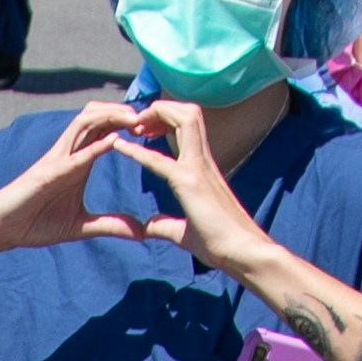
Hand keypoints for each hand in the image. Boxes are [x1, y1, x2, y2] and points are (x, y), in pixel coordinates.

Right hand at [0, 100, 149, 264]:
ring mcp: (57, 160)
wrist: (2, 230)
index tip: (155, 127)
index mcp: (79, 162)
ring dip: (112, 118)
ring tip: (136, 120)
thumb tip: (141, 233)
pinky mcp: (46, 173)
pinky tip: (114, 142)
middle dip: (125, 111)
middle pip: (98, 116)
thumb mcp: (81, 227)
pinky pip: (74, 155)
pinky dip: (94, 147)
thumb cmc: (34, 223)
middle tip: (151, 118)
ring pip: (85, 123)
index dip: (130, 122)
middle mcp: (69, 154)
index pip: (107, 130)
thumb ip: (110, 225)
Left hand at [94, 96, 281, 278]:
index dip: (164, 121)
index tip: (142, 127)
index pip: (185, 129)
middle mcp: (202, 161)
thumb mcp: (184, 231)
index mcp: (202, 168)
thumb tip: (148, 225)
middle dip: (161, 108)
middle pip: (187, 114)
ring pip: (183, 120)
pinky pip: (161, 159)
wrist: (243, 252)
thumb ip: (165, 225)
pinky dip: (138, 151)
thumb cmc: (220, 242)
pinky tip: (118, 146)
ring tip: (132, 124)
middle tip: (136, 121)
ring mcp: (198, 169)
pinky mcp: (191, 183)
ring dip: (156, 115)